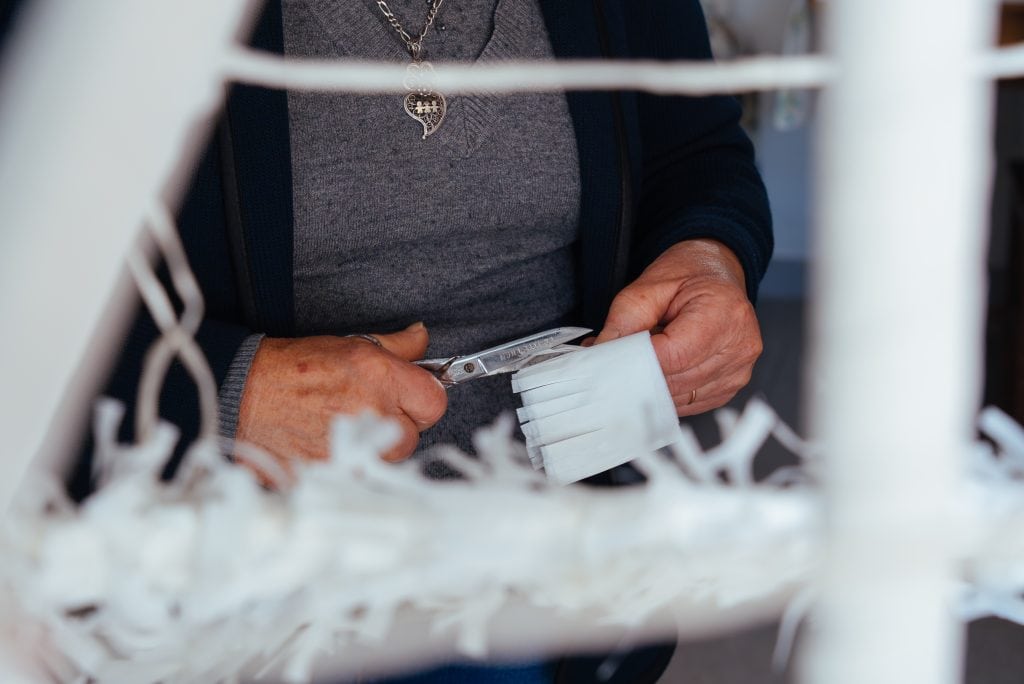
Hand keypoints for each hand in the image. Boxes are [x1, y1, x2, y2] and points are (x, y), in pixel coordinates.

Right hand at [236, 322, 447, 463]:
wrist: (242, 397)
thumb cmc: (292, 369)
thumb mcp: (349, 344)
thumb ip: (396, 346)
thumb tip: (421, 340)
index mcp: (380, 379)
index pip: (435, 402)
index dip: (422, 399)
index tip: (406, 397)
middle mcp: (372, 416)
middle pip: (414, 435)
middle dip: (397, 424)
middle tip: (367, 410)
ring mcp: (354, 451)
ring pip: (388, 459)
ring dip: (375, 447)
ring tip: (345, 427)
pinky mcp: (336, 476)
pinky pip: (362, 473)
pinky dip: (352, 463)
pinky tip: (330, 444)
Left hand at [594, 239, 761, 415]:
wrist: (716, 273)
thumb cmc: (690, 275)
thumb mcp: (649, 285)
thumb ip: (623, 322)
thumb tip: (601, 356)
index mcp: (724, 313)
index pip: (672, 356)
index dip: (635, 361)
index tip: (609, 360)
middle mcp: (738, 345)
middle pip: (674, 380)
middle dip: (638, 373)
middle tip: (614, 359)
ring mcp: (738, 370)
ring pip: (678, 396)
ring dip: (651, 383)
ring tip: (643, 356)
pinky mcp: (729, 387)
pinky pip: (688, 402)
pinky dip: (667, 390)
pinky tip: (661, 368)